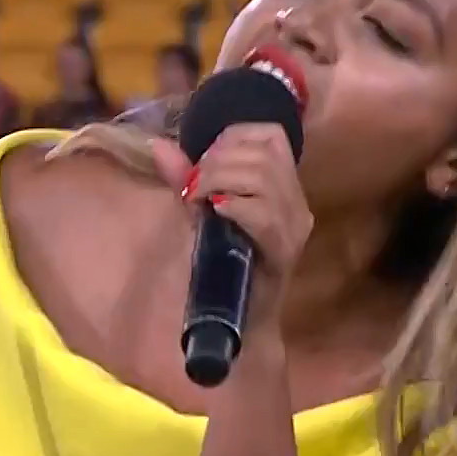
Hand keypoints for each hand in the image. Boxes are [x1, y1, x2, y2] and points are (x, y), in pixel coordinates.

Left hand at [156, 126, 312, 322]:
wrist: (240, 319)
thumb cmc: (222, 264)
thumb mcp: (202, 211)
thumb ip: (186, 177)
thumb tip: (160, 145)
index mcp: (284, 185)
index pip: (272, 135)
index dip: (233, 136)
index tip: (203, 160)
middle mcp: (297, 201)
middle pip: (263, 154)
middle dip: (218, 161)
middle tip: (193, 186)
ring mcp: (295, 226)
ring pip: (264, 178)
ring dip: (221, 180)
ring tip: (199, 199)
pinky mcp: (286, 250)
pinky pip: (265, 214)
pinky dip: (234, 205)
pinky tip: (215, 213)